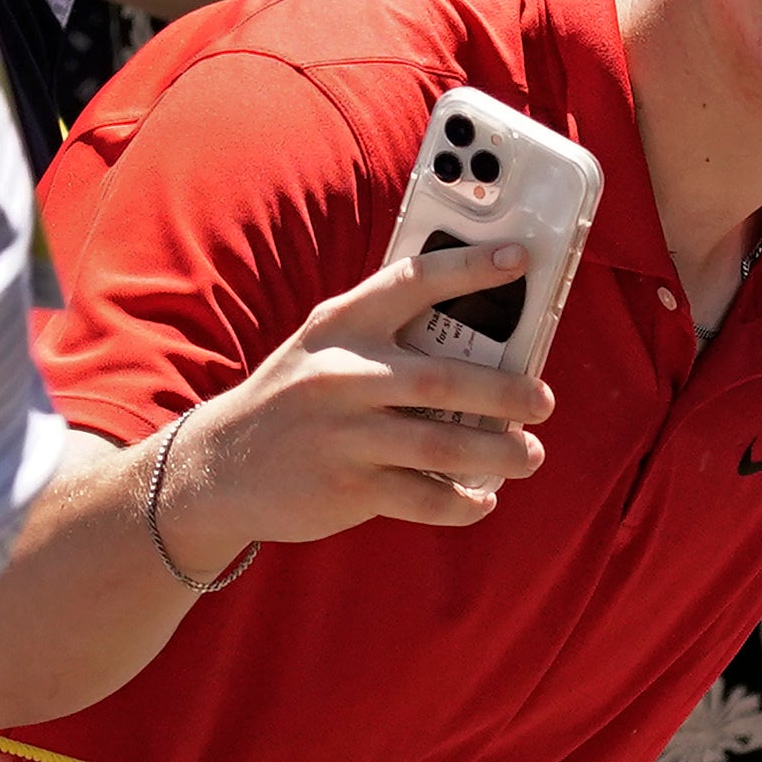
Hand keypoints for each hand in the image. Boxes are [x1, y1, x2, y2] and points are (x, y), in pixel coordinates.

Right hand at [160, 243, 555, 575]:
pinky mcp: (346, 488)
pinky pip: (423, 498)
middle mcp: (342, 376)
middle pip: (441, 381)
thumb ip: (390, 333)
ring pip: (441, 447)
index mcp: (344, 325)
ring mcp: (342, 435)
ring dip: (500, 454)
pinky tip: (482, 498)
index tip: (520, 260)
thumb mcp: (327, 347)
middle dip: (505, 393)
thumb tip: (489, 332)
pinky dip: (462, 502)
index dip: (470, 269)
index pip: (413, 283)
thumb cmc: (298, 397)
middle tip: (544, 402)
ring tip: (530, 455)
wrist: (217, 466)